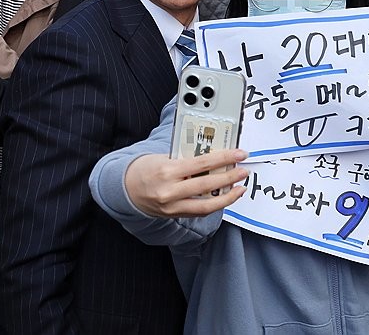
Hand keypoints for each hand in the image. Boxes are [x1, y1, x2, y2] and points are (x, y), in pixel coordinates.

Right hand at [124, 150, 247, 217]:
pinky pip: (198, 212)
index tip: (239, 154)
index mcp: (168, 170)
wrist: (125, 189)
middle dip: (230, 178)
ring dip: (227, 198)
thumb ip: (186, 159)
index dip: (224, 158)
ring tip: (239, 189)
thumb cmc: (145, 168)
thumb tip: (212, 157)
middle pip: (207, 186)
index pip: (202, 163)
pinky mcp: (174, 215)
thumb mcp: (164, 156)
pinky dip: (213, 205)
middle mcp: (170, 190)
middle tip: (244, 171)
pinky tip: (223, 198)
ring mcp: (172, 206)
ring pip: (206, 206)